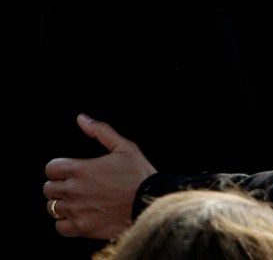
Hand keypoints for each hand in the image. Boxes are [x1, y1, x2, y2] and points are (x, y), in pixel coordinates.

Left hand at [43, 113, 156, 239]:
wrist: (150, 202)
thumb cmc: (138, 173)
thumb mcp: (124, 147)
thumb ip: (101, 131)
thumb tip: (81, 118)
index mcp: (80, 169)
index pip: (50, 168)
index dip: (60, 167)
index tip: (71, 170)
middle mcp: (73, 190)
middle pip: (48, 188)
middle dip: (60, 184)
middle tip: (77, 184)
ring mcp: (76, 210)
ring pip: (52, 207)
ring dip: (63, 203)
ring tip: (79, 200)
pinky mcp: (81, 227)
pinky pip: (60, 227)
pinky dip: (66, 222)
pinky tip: (80, 214)